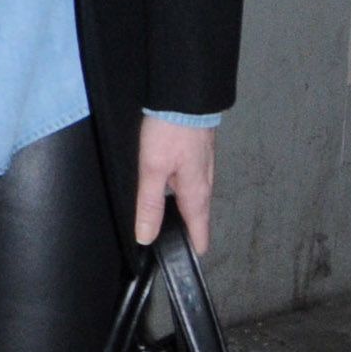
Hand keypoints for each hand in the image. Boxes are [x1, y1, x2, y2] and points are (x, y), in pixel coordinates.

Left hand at [135, 116, 216, 253]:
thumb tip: (146, 236)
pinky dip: (182, 183)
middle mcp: (204, 179)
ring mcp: (202, 162)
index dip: (195, 245)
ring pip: (194, 190)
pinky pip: (191, 173)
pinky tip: (170, 178)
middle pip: (197, 210)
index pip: (199, 227)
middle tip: (178, 239)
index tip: (192, 258)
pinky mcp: (196, 147)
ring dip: (185, 203)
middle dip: (189, 225)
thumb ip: (149, 203)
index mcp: (195, 190)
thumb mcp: (152, 168)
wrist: (183, 93)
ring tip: (172, 214)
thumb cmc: (170, 129)